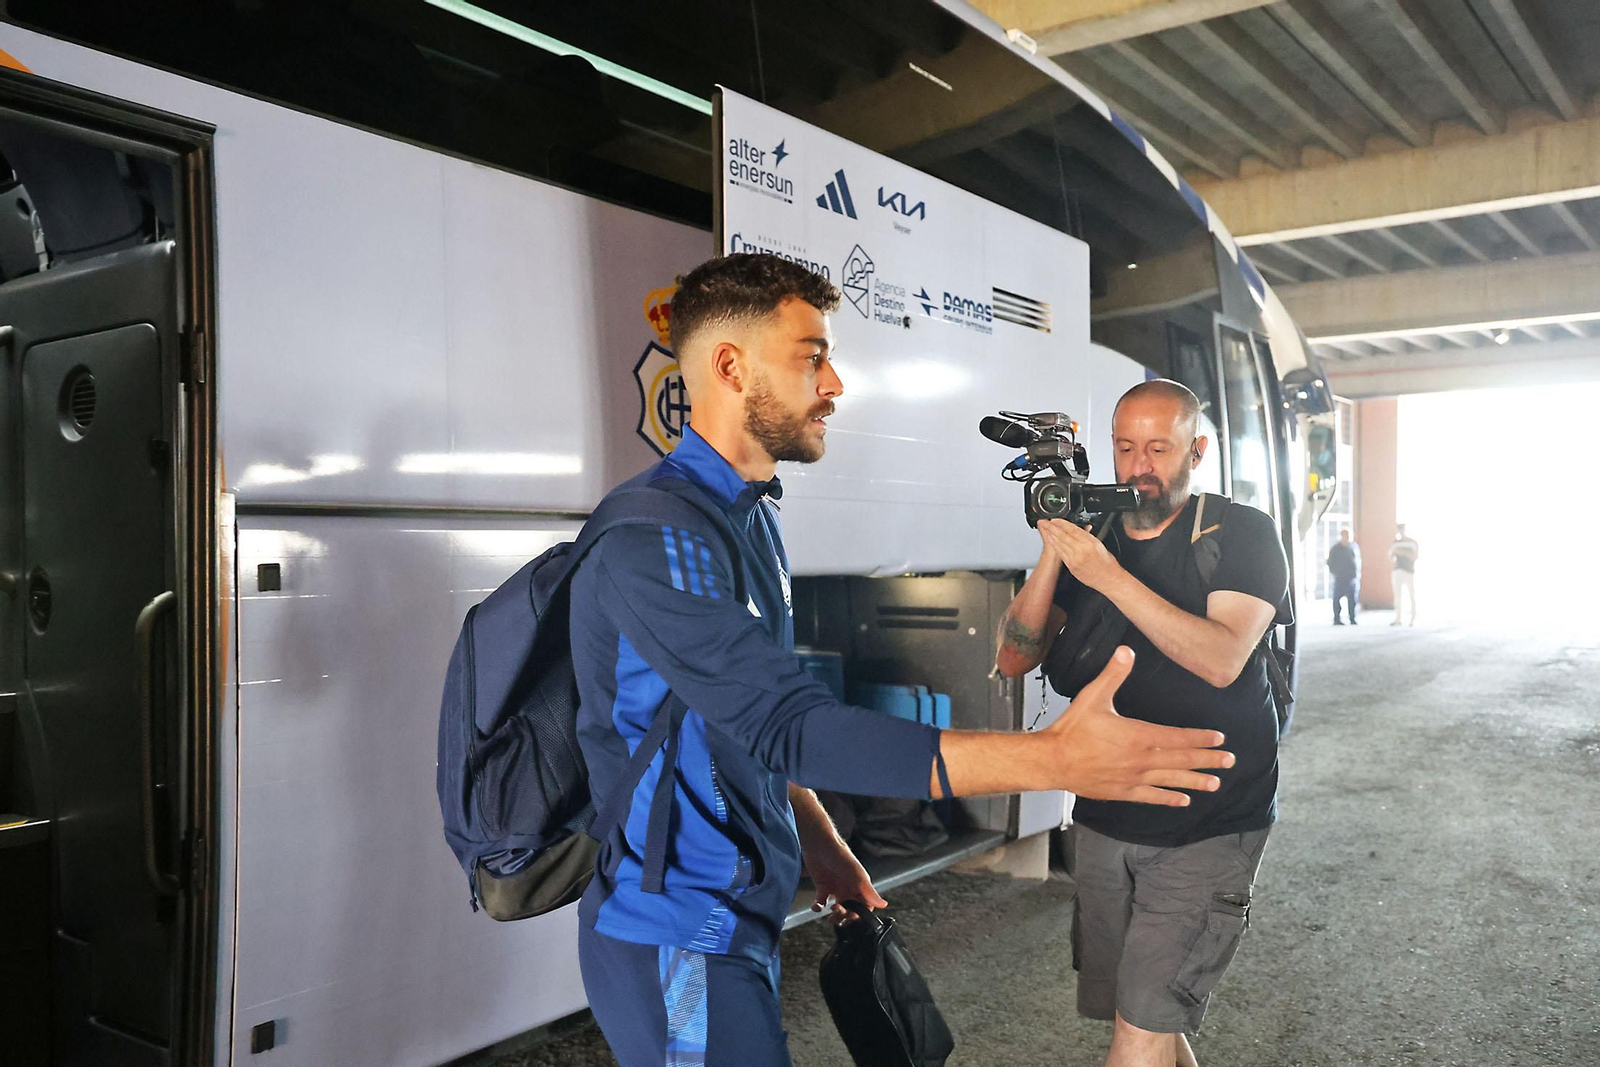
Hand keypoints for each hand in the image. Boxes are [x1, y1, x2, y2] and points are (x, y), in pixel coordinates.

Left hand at [804, 836, 886, 924]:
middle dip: (846, 915)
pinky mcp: (822, 887)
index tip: (854, 916)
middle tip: (839, 911)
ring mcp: (835, 888)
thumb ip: (869, 891)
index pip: (865, 905)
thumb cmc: (840, 854)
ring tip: (831, 912)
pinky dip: (818, 908)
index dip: (861, 913)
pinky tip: (817, 906)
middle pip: (851, 909)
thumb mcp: (857, 874)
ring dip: (834, 915)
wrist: (819, 843)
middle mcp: (848, 888)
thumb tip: (884, 904)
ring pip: (837, 908)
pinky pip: (821, 903)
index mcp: (859, 885)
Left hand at [1039, 519, 1120, 592]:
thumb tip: (1081, 529)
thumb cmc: (1107, 563)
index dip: (1062, 524)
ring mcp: (1075, 559)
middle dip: (1052, 528)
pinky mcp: (1071, 567)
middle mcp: (1082, 551)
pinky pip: (1061, 554)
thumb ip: (1088, 536)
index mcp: (1090, 543)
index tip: (1055, 519)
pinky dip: (1055, 546)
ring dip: (1051, 536)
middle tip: (1044, 522)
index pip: (1073, 530)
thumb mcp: (1100, 544)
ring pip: (1060, 545)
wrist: (1108, 579)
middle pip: (1063, 536)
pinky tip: (1051, 541)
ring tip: (1045, 529)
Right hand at [1042, 646, 1234, 805]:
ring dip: (1196, 780)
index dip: (1200, 738)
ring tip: (1216, 783)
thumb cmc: (1072, 729)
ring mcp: (1133, 777)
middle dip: (1208, 760)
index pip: (1177, 737)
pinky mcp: (1123, 791)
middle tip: (1229, 761)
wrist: (1053, 760)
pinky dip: (1169, 798)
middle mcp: (1141, 759)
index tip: (1219, 738)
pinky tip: (1184, 799)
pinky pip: (1152, 796)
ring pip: (1171, 779)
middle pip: (1181, 759)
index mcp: (1138, 736)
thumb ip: (1113, 675)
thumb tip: (1126, 651)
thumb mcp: (1092, 697)